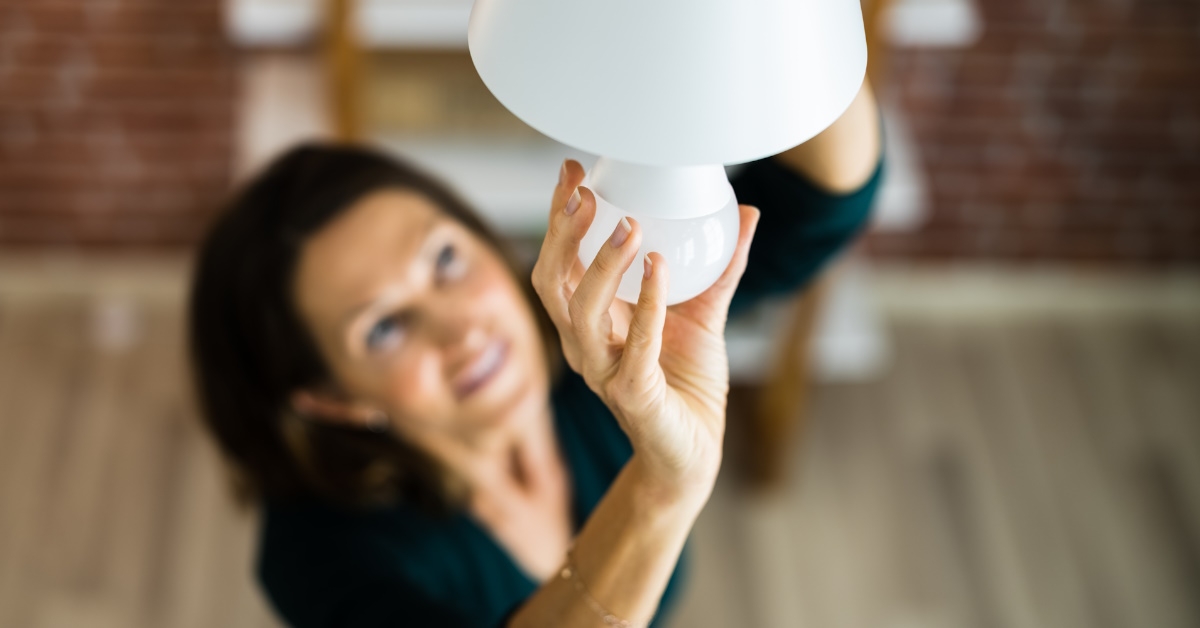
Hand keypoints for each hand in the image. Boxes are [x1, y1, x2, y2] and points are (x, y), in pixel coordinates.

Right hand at [532, 160, 759, 492]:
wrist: (693, 452)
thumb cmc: (687, 384)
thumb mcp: (705, 313)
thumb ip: (722, 265)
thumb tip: (747, 211)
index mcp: (590, 320)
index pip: (558, 261)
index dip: (559, 217)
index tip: (573, 171)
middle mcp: (584, 344)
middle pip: (551, 282)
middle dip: (562, 234)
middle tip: (586, 193)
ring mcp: (602, 372)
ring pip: (581, 313)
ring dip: (602, 266)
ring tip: (629, 227)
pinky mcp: (631, 396)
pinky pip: (634, 348)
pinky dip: (647, 306)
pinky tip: (660, 268)